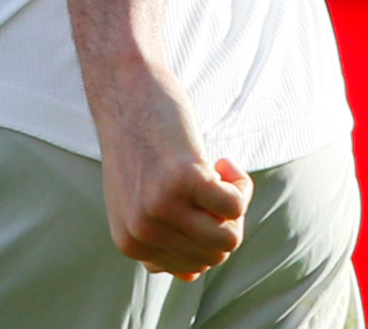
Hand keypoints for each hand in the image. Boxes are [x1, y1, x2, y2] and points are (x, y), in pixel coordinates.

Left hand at [92, 62, 252, 280]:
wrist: (127, 90)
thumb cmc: (140, 143)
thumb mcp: (139, 200)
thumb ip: (160, 238)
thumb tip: (190, 277)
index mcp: (130, 243)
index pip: (194, 268)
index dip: (207, 233)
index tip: (196, 201)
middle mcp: (141, 233)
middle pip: (216, 255)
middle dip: (225, 220)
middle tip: (209, 182)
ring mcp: (159, 208)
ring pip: (231, 237)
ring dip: (236, 204)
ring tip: (216, 172)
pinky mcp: (181, 180)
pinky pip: (237, 204)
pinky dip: (240, 182)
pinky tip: (220, 159)